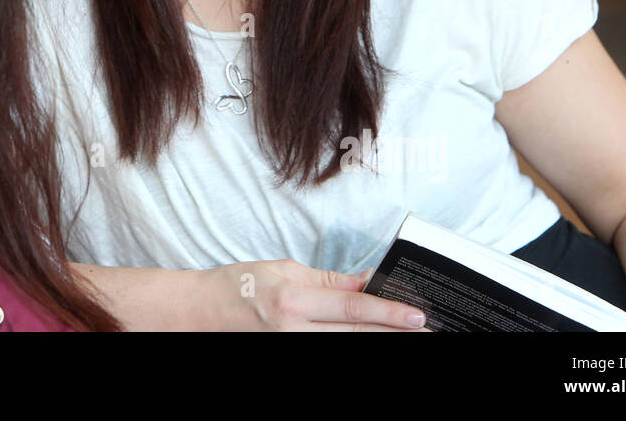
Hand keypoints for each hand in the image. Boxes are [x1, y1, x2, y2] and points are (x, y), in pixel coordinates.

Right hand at [204, 259, 429, 330]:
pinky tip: (370, 337)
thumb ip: (327, 279)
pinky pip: (327, 351)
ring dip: (376, 340)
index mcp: (291, 302)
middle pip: (355, 332)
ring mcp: (289, 347)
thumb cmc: (238, 285)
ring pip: (345, 346)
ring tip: (406, 336)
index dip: (387, 311)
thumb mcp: (283, 270)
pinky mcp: (286, 354)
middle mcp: (292, 331)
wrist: (199, 312)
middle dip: (393, 332)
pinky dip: (350, 342)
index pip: (351, 306)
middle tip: (426, 332)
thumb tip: (365, 281)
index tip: (417, 315)